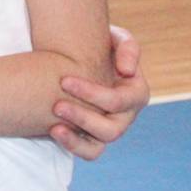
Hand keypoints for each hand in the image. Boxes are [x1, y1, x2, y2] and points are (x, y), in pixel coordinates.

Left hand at [51, 25, 148, 160]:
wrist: (82, 58)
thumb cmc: (101, 45)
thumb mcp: (116, 38)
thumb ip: (127, 47)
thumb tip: (127, 71)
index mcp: (136, 93)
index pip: (118, 102)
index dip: (92, 94)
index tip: (63, 80)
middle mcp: (126, 116)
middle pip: (111, 129)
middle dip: (82, 117)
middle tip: (56, 105)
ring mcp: (110, 129)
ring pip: (99, 145)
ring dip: (76, 137)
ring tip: (53, 125)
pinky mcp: (94, 137)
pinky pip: (89, 152)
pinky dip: (73, 146)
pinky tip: (53, 131)